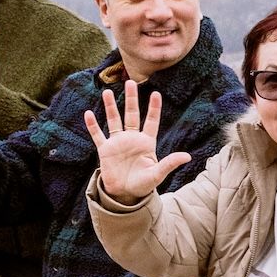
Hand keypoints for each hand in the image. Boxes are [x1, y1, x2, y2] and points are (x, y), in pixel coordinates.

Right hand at [82, 79, 188, 201]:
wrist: (125, 194)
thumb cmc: (143, 185)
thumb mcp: (157, 174)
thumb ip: (170, 163)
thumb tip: (187, 157)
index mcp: (146, 143)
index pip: (151, 121)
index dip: (154, 108)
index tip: (156, 94)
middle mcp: (132, 139)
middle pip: (132, 115)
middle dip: (131, 99)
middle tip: (130, 82)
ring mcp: (118, 143)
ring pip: (114, 120)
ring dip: (111, 107)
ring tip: (108, 92)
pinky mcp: (105, 150)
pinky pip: (98, 135)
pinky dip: (93, 125)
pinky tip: (88, 113)